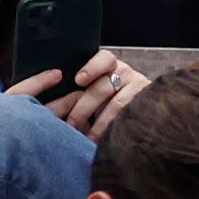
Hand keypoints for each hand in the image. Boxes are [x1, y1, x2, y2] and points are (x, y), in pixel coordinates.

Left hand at [5, 51, 150, 141]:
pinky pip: (128, 117)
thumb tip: (52, 104)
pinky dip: (114, 128)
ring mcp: (137, 87)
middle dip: (84, 107)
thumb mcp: (96, 92)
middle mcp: (125, 73)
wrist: (146, 114)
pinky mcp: (147, 104)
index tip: (78, 81)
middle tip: (72, 124)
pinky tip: (104, 140)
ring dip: (98, 123)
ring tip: (86, 137)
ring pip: (115, 104)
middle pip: (102, 86)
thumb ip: (81, 92)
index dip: (91, 68)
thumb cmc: (108, 104)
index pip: (103, 59)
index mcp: (109, 66)